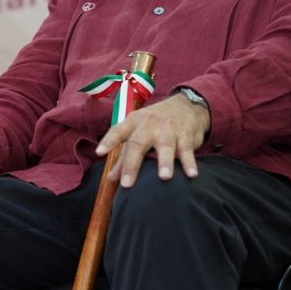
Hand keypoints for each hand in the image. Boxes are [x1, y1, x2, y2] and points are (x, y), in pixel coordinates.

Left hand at [95, 93, 209, 187]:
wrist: (186, 105)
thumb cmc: (155, 123)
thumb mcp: (138, 132)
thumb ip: (124, 156)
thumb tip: (111, 178)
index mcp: (133, 122)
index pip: (118, 131)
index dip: (108, 141)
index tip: (99, 152)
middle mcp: (149, 124)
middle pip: (138, 143)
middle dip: (132, 164)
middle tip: (127, 184)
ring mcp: (168, 129)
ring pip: (165, 145)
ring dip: (165, 162)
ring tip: (164, 177)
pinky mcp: (185, 134)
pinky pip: (187, 149)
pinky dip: (189, 162)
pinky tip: (191, 175)